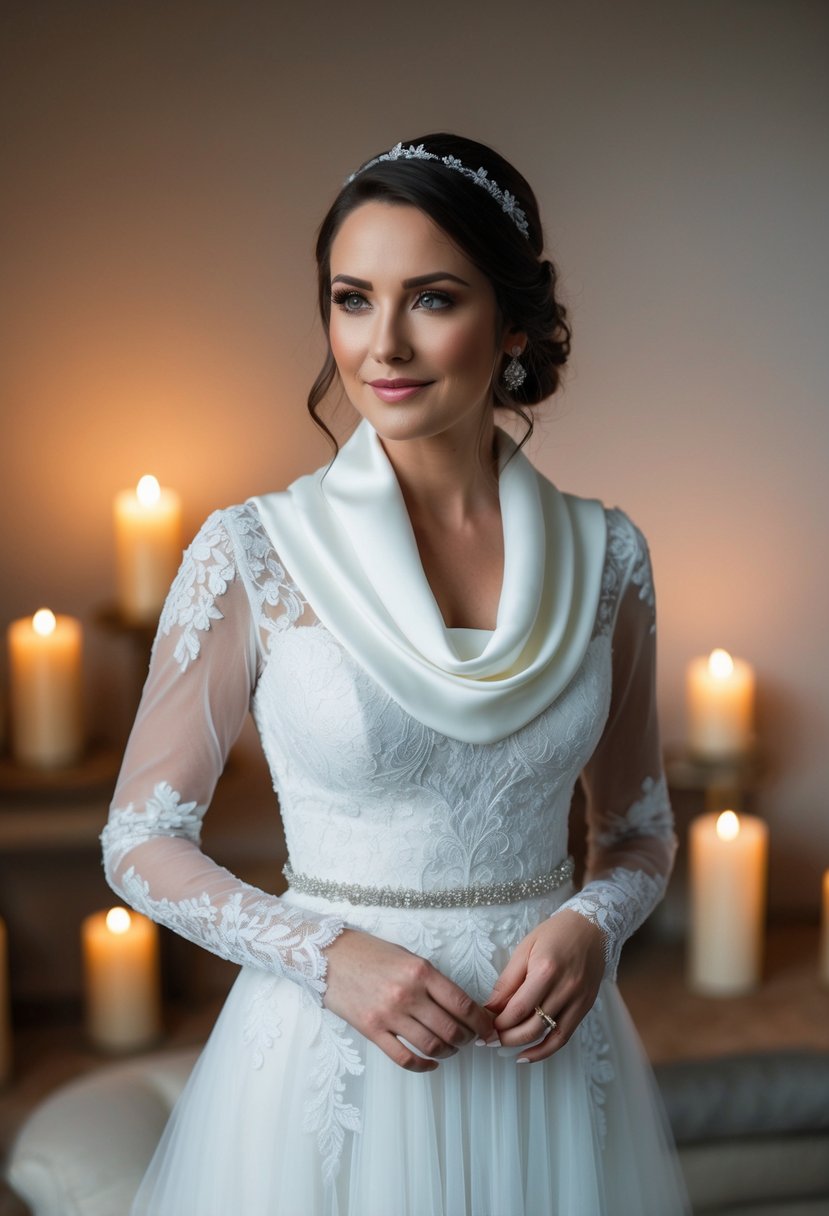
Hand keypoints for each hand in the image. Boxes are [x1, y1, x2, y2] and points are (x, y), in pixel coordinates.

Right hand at [323, 928, 494, 1072]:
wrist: (329, 955)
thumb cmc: (371, 953)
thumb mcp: (407, 956)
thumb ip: (432, 980)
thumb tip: (459, 1005)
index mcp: (421, 971)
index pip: (462, 1004)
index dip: (481, 1022)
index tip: (489, 1029)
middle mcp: (407, 994)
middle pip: (451, 1030)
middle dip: (468, 1039)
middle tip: (471, 1040)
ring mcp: (388, 1015)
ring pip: (431, 1046)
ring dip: (448, 1053)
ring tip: (451, 1049)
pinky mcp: (371, 1030)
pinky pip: (404, 1058)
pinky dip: (423, 1066)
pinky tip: (431, 1063)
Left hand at [484, 909, 604, 1062]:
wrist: (591, 927)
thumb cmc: (555, 933)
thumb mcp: (525, 948)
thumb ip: (508, 981)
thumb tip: (490, 1008)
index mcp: (546, 970)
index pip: (518, 1008)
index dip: (498, 1023)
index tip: (483, 1026)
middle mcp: (565, 989)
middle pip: (532, 1026)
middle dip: (506, 1037)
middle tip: (489, 1038)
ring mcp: (578, 1000)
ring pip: (547, 1035)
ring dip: (522, 1045)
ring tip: (503, 1046)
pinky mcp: (585, 1007)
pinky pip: (564, 1036)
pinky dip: (546, 1050)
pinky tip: (528, 1055)